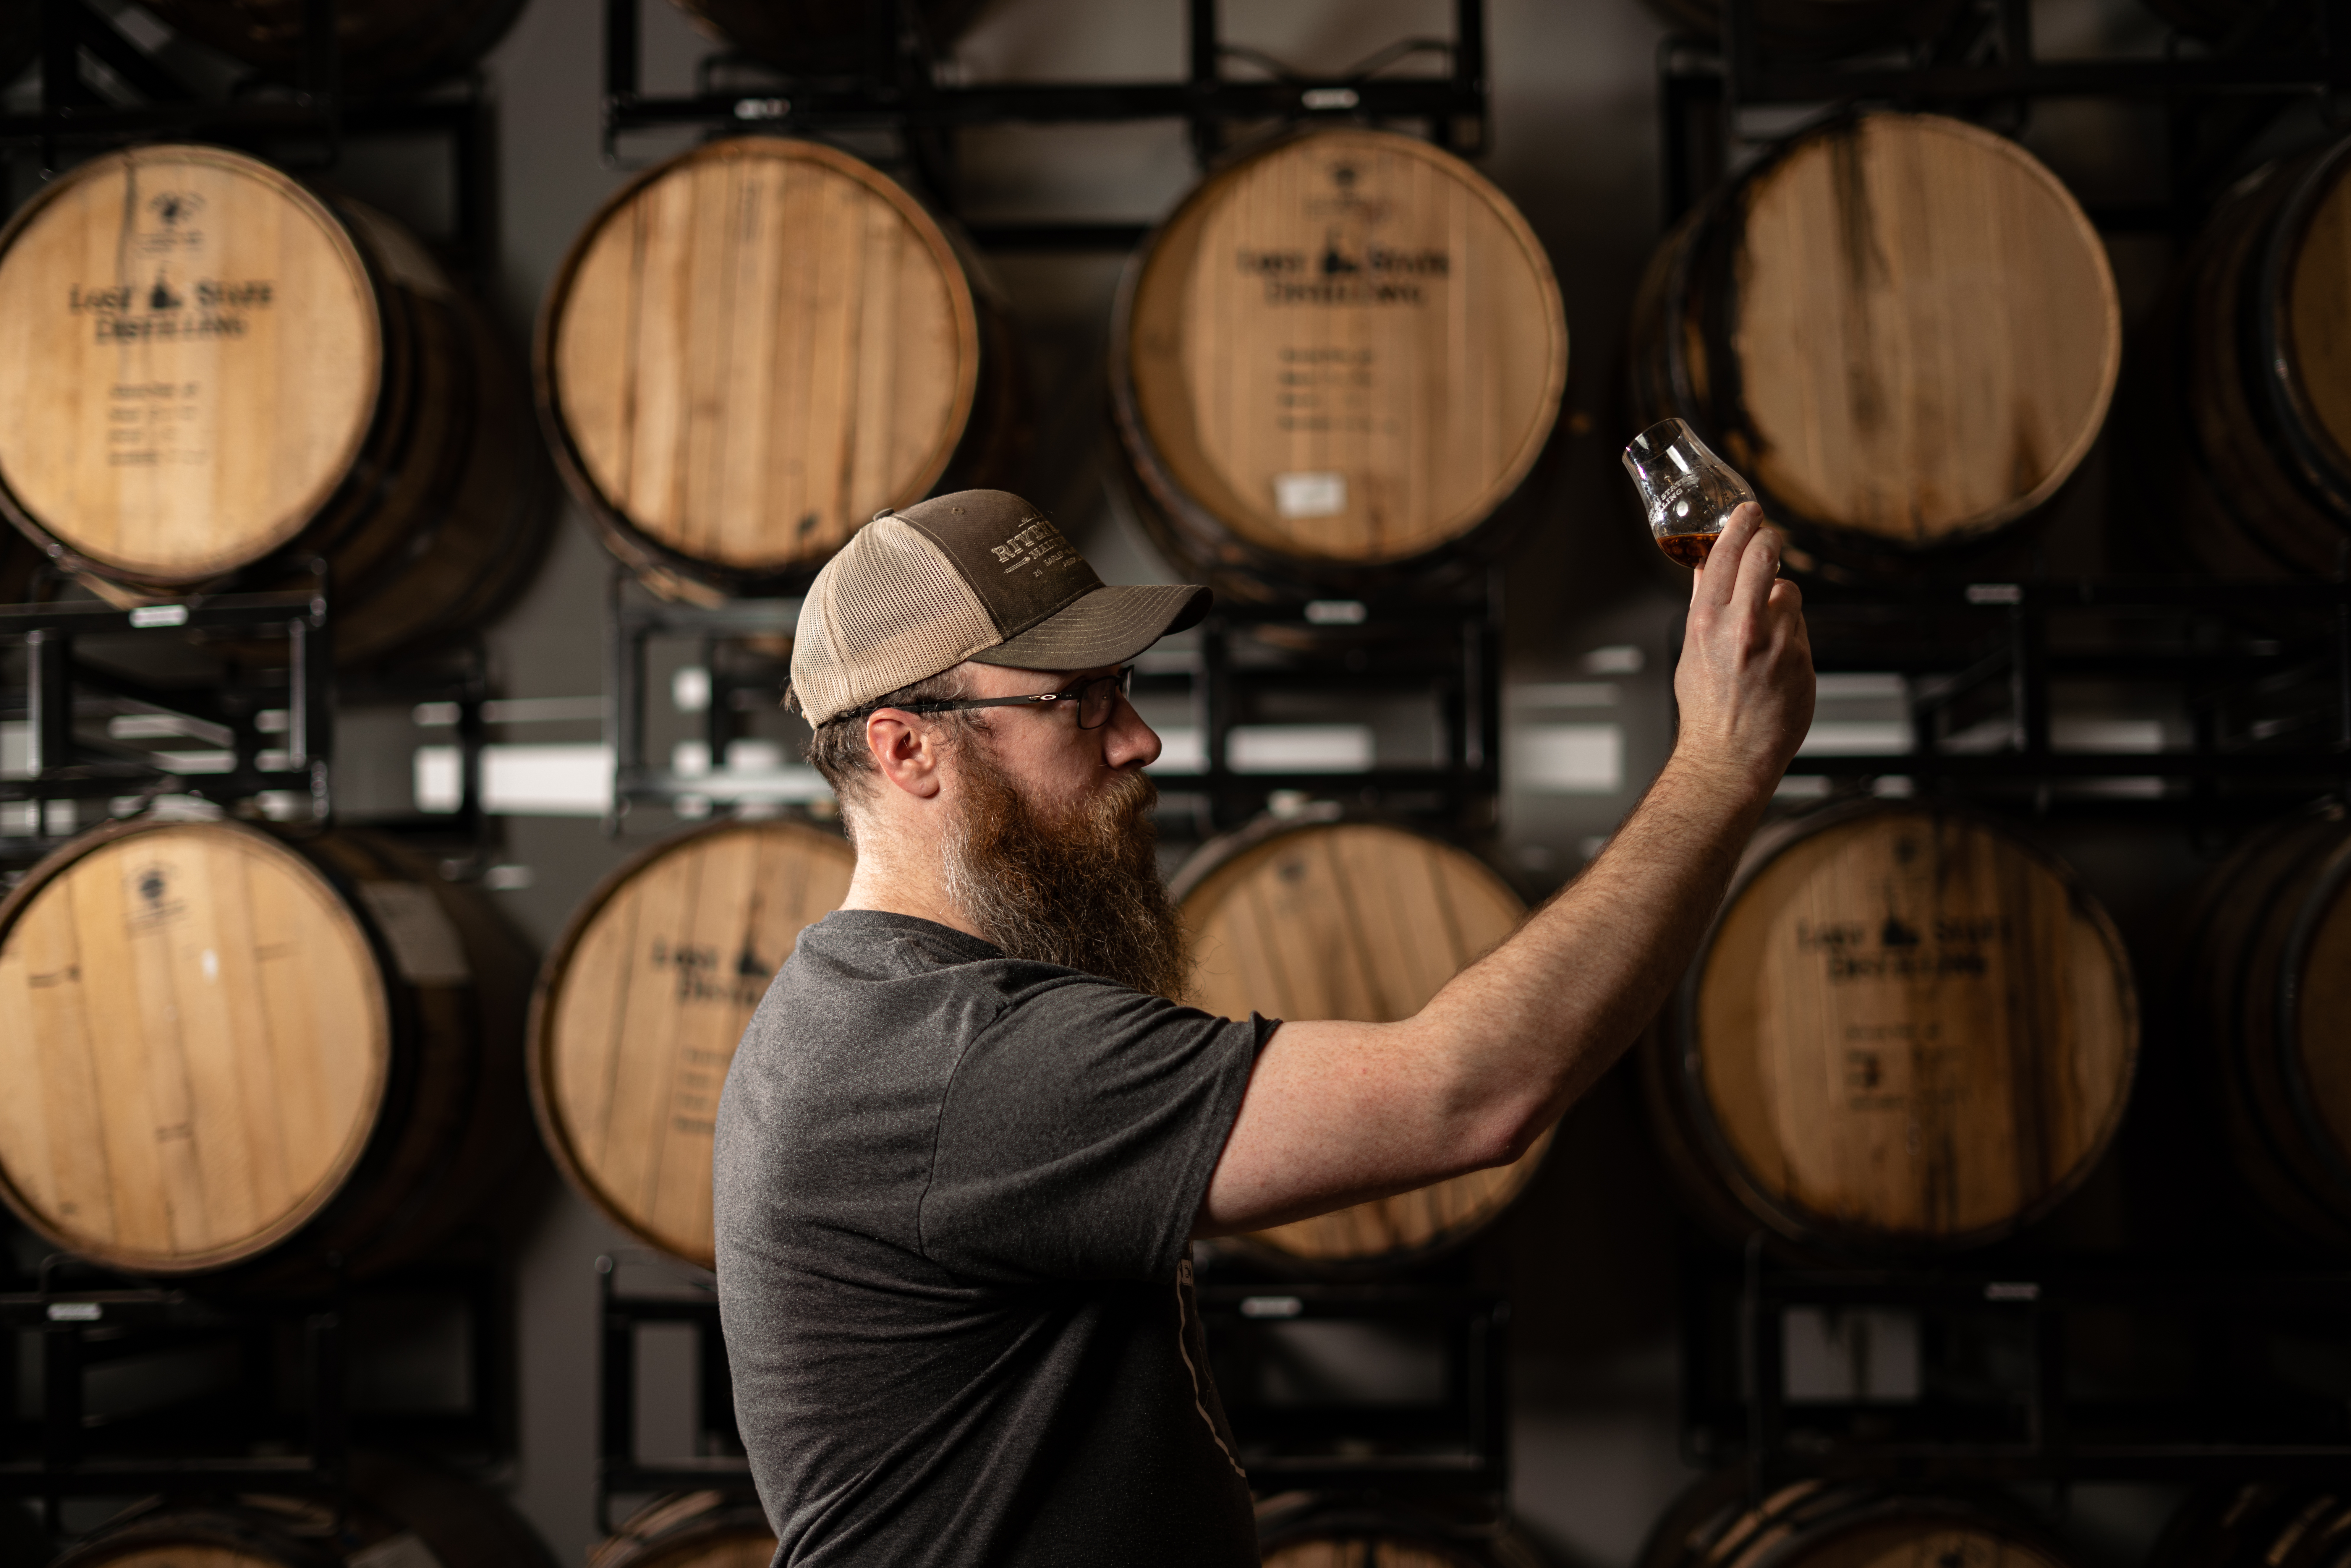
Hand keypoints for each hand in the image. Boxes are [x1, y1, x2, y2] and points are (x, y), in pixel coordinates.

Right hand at [1671, 503, 1814, 793]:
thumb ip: (1702, 605)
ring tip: (1765, 627)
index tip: (1749, 511)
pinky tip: (1775, 658)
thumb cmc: (1706, 706)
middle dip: (1768, 541)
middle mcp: (1744, 626)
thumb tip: (1704, 567)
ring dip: (1779, 599)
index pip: (1726, 554)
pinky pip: (1800, 627)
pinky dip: (1790, 633)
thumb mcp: (1691, 649)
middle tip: (1768, 538)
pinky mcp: (1803, 659)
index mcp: (1707, 621)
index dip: (1741, 524)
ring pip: (1787, 592)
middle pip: (1766, 555)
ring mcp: (1778, 642)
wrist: (1730, 754)